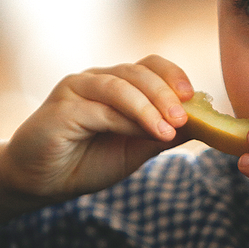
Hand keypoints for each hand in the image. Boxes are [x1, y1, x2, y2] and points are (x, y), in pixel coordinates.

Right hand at [2, 55, 194, 202]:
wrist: (44, 182)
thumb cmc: (91, 161)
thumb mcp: (138, 148)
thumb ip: (165, 133)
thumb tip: (205, 123)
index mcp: (118, 83)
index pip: (150, 65)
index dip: (173, 75)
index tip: (194, 96)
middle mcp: (98, 79)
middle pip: (138, 73)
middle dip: (165, 94)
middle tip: (184, 117)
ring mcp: (77, 89)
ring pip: (119, 86)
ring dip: (148, 107)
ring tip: (167, 129)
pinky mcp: (61, 108)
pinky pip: (99, 109)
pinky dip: (125, 120)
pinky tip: (144, 134)